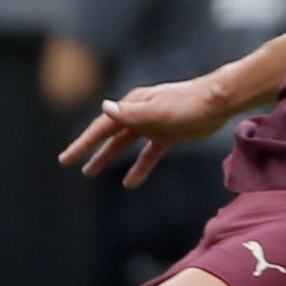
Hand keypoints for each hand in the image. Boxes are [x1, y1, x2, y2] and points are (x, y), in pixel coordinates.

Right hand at [58, 74, 233, 189]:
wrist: (219, 102)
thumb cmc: (189, 104)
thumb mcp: (158, 110)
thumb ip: (131, 113)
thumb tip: (105, 108)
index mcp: (133, 106)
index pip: (101, 127)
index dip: (82, 143)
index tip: (66, 158)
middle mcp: (139, 114)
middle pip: (109, 135)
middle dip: (89, 150)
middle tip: (71, 163)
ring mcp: (153, 125)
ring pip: (125, 145)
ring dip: (109, 157)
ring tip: (91, 172)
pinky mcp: (168, 135)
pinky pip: (149, 154)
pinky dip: (140, 167)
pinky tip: (130, 183)